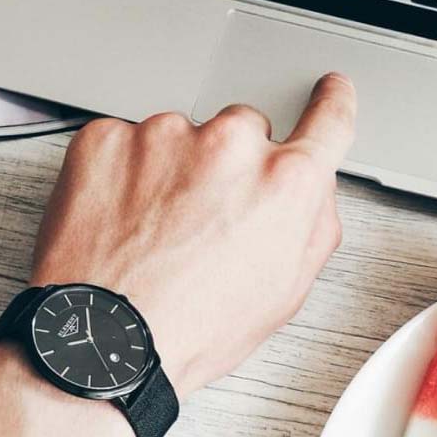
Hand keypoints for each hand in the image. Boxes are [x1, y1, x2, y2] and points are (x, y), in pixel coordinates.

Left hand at [32, 73, 356, 398]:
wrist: (104, 342)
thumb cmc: (191, 329)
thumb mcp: (282, 295)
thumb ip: (312, 229)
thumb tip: (312, 194)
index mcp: (285, 184)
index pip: (329, 120)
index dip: (332, 105)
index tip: (329, 93)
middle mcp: (230, 146)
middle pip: (243, 131)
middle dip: (230, 166)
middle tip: (201, 221)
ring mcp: (163, 136)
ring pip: (181, 139)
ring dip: (173, 173)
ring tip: (153, 234)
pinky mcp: (107, 138)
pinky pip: (127, 143)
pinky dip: (126, 174)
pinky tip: (122, 221)